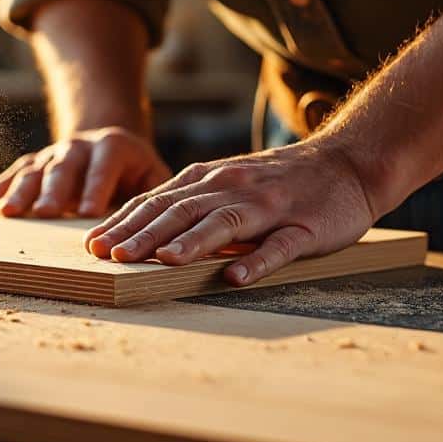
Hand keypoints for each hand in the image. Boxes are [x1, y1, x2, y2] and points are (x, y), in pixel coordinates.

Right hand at [0, 127, 171, 218]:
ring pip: (35, 170)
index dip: (97, 188)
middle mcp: (80, 146)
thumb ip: (157, 196)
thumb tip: (161, 227)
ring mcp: (54, 154)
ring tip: (8, 213)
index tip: (89, 214)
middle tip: (47, 214)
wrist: (110, 145)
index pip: (105, 166)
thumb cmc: (137, 173)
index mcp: (113, 147)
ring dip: (20, 192)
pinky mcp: (35, 163)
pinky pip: (15, 174)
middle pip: (65, 167)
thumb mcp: (155, 177)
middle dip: (55, 191)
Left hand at [83, 138, 376, 285]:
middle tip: (111, 257)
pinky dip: (256, 262)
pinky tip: (235, 278)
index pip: (157, 201)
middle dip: (143, 234)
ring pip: (224, 223)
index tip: (93, 245)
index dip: (124, 223)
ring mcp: (269, 208)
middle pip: (181, 210)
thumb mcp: (230, 183)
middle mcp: (234, 188)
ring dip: (190, 243)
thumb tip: (142, 234)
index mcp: (211, 180)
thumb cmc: (281, 181)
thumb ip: (192, 204)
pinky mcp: (304, 228)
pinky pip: (278, 247)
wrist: (349, 163)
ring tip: (162, 261)